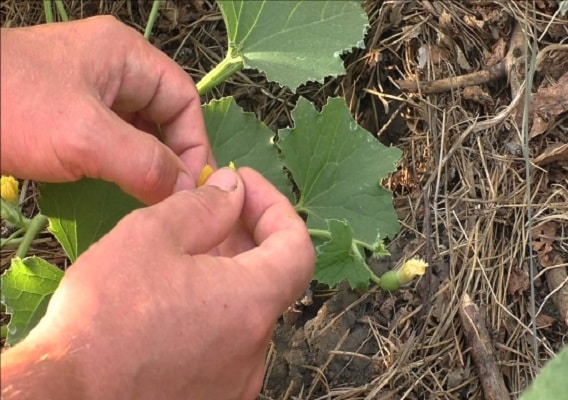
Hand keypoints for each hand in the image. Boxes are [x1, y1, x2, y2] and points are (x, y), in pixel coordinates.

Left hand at [0, 16, 210, 203]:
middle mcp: (112, 67)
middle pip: (163, 114)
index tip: (191, 186)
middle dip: (171, 155)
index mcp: (125, 55)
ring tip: (151, 196)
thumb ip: (145, 162)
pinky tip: (120, 186)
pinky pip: (110, 138)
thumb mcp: (86, 136)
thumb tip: (186, 191)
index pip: (183, 98)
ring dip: (147, 162)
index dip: (194, 142)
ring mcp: (87, 89)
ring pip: (138, 129)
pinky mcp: (66, 112)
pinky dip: (121, 163)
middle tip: (174, 196)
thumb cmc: (13, 107)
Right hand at [1, 167, 314, 399]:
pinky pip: (226, 343)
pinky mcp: (215, 398)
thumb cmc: (106, 312)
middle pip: (272, 279)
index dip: (276, 208)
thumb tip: (234, 190)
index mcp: (252, 303)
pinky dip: (214, 310)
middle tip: (213, 208)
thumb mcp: (151, 236)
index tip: (244, 186)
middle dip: (248, 235)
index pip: (298, 247)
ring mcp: (237, 380)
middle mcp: (256, 347)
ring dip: (228, 274)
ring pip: (246, 311)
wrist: (66, 397)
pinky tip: (176, 299)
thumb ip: (204, 207)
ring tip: (188, 249)